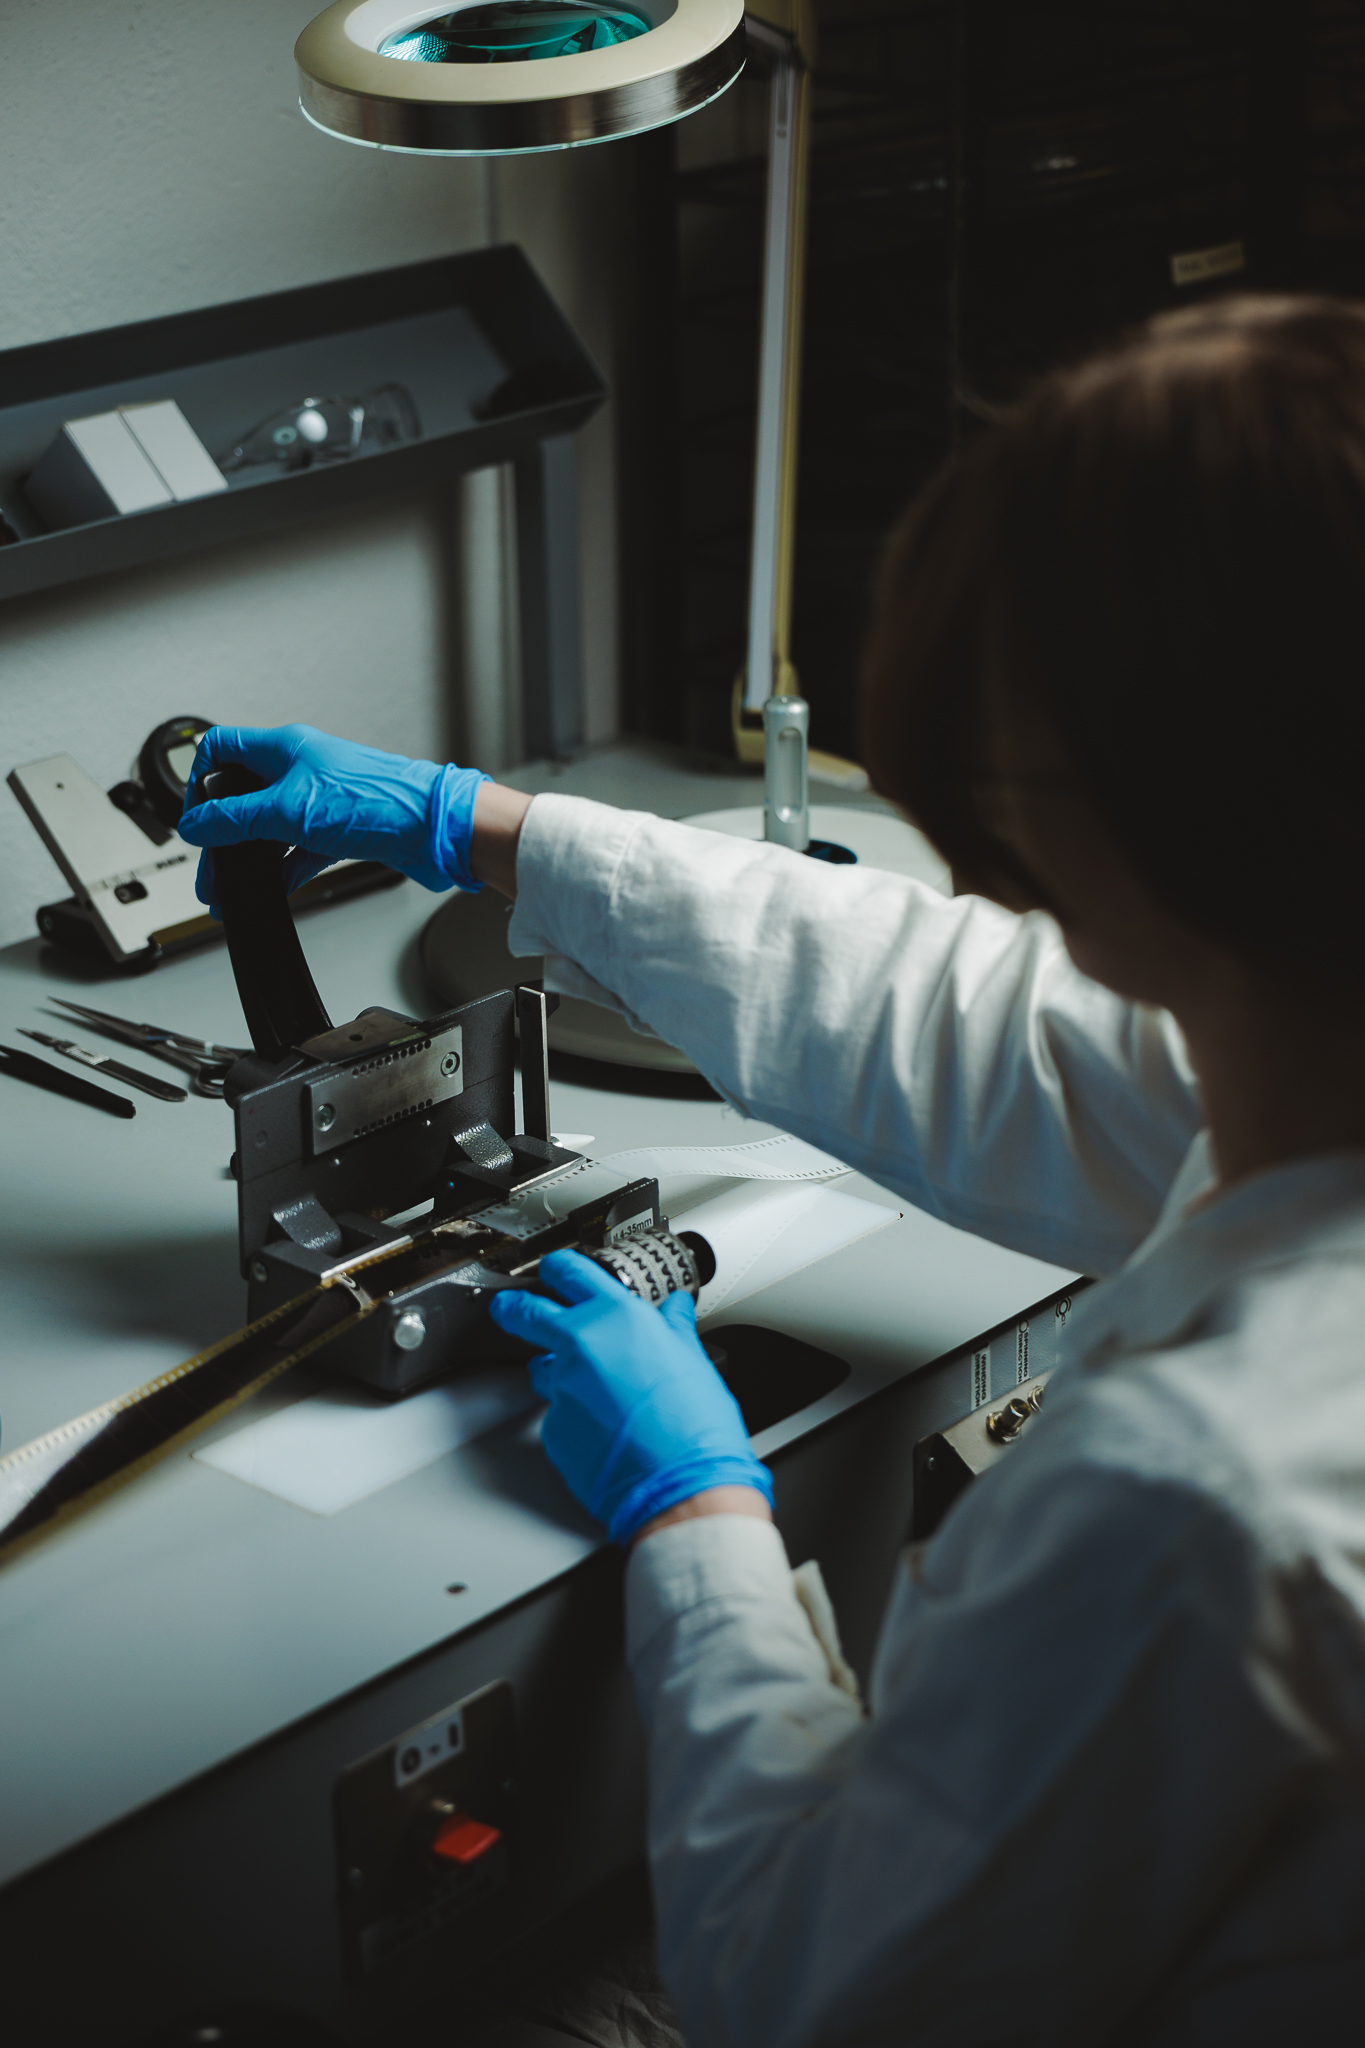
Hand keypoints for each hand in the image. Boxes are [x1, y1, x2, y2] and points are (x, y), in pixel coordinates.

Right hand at [178, 724, 489, 912]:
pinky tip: (273, 888)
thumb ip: (236, 818)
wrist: (434, 828)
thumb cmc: (376, 800)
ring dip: (251, 858)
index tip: (194, 817)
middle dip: (222, 833)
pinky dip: (283, 869)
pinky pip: (299, 849)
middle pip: (243, 796)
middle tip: (210, 867)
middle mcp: (300, 769)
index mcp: (284, 748)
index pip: (222, 749)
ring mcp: (320, 801)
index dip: (199, 779)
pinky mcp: (340, 830)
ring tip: (232, 890)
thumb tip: (195, 824)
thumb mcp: (288, 810)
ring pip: (270, 828)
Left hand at [489, 1250, 773, 1545]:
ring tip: (590, 1392)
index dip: (558, 1268)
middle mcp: (582, 1345)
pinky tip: (602, 1431)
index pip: (571, 1272)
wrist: (683, 1484)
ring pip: (540, 1369)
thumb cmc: (696, 1426)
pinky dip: (573, 1419)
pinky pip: (556, 1415)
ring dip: (555, 1372)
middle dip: (514, 1309)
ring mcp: (561, 1388)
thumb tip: (675, 1309)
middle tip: (512, 1310)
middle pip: (526, 1312)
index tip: (554, 1270)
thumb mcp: (693, 1360)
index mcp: (619, 1317)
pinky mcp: (552, 1429)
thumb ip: (674, 1328)